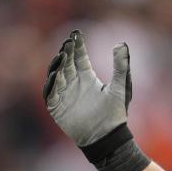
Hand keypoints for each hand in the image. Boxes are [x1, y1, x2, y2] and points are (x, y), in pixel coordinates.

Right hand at [43, 30, 131, 146]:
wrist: (107, 137)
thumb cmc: (115, 114)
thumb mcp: (121, 87)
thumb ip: (121, 66)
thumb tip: (121, 43)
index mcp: (87, 78)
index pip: (79, 57)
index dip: (77, 45)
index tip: (76, 34)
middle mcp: (74, 84)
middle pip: (66, 63)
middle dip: (66, 52)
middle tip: (68, 42)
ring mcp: (64, 95)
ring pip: (56, 75)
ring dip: (58, 64)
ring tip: (63, 55)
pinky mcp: (57, 107)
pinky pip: (50, 92)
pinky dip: (51, 83)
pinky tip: (56, 74)